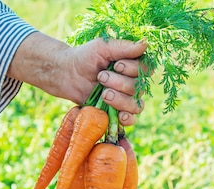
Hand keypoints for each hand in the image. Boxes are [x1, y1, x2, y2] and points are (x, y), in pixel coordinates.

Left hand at [7, 32, 147, 125]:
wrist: (67, 74)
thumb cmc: (85, 57)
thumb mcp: (102, 47)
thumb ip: (124, 47)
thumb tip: (146, 43)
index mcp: (133, 65)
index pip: (146, 70)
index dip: (133, 69)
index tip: (116, 65)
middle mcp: (133, 82)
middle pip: (138, 88)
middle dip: (120, 83)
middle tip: (101, 77)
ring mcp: (126, 98)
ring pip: (136, 105)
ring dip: (120, 99)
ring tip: (104, 93)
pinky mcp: (116, 111)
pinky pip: (131, 119)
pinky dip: (128, 118)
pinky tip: (120, 115)